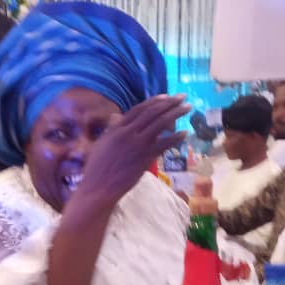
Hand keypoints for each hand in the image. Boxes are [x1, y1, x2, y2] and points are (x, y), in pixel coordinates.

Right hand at [76, 95, 188, 211]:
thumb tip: (115, 116)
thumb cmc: (97, 168)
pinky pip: (164, 144)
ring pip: (161, 123)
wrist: (98, 187)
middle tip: (182, 97)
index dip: (154, 101)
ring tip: (188, 108)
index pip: (139, 109)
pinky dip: (176, 137)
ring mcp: (138, 144)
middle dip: (170, 103)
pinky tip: (185, 133)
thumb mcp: (101, 143)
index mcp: (116, 128)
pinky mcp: (145, 157)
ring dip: (176, 113)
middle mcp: (128, 132)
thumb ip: (111, 129)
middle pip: (152, 112)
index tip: (166, 96)